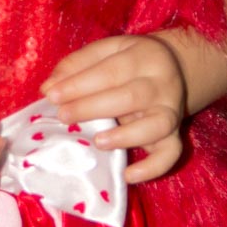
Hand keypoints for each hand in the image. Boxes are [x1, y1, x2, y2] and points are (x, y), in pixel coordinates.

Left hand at [42, 34, 186, 182]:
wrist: (178, 67)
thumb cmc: (130, 61)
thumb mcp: (107, 51)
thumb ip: (77, 65)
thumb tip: (48, 88)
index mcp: (143, 57)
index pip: (110, 71)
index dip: (79, 84)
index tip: (52, 96)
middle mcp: (161, 84)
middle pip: (130, 97)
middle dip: (92, 108)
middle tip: (63, 116)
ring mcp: (171, 111)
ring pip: (155, 126)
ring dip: (126, 137)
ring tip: (97, 142)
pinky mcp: (176, 135)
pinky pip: (171, 154)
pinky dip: (152, 168)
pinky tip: (128, 175)